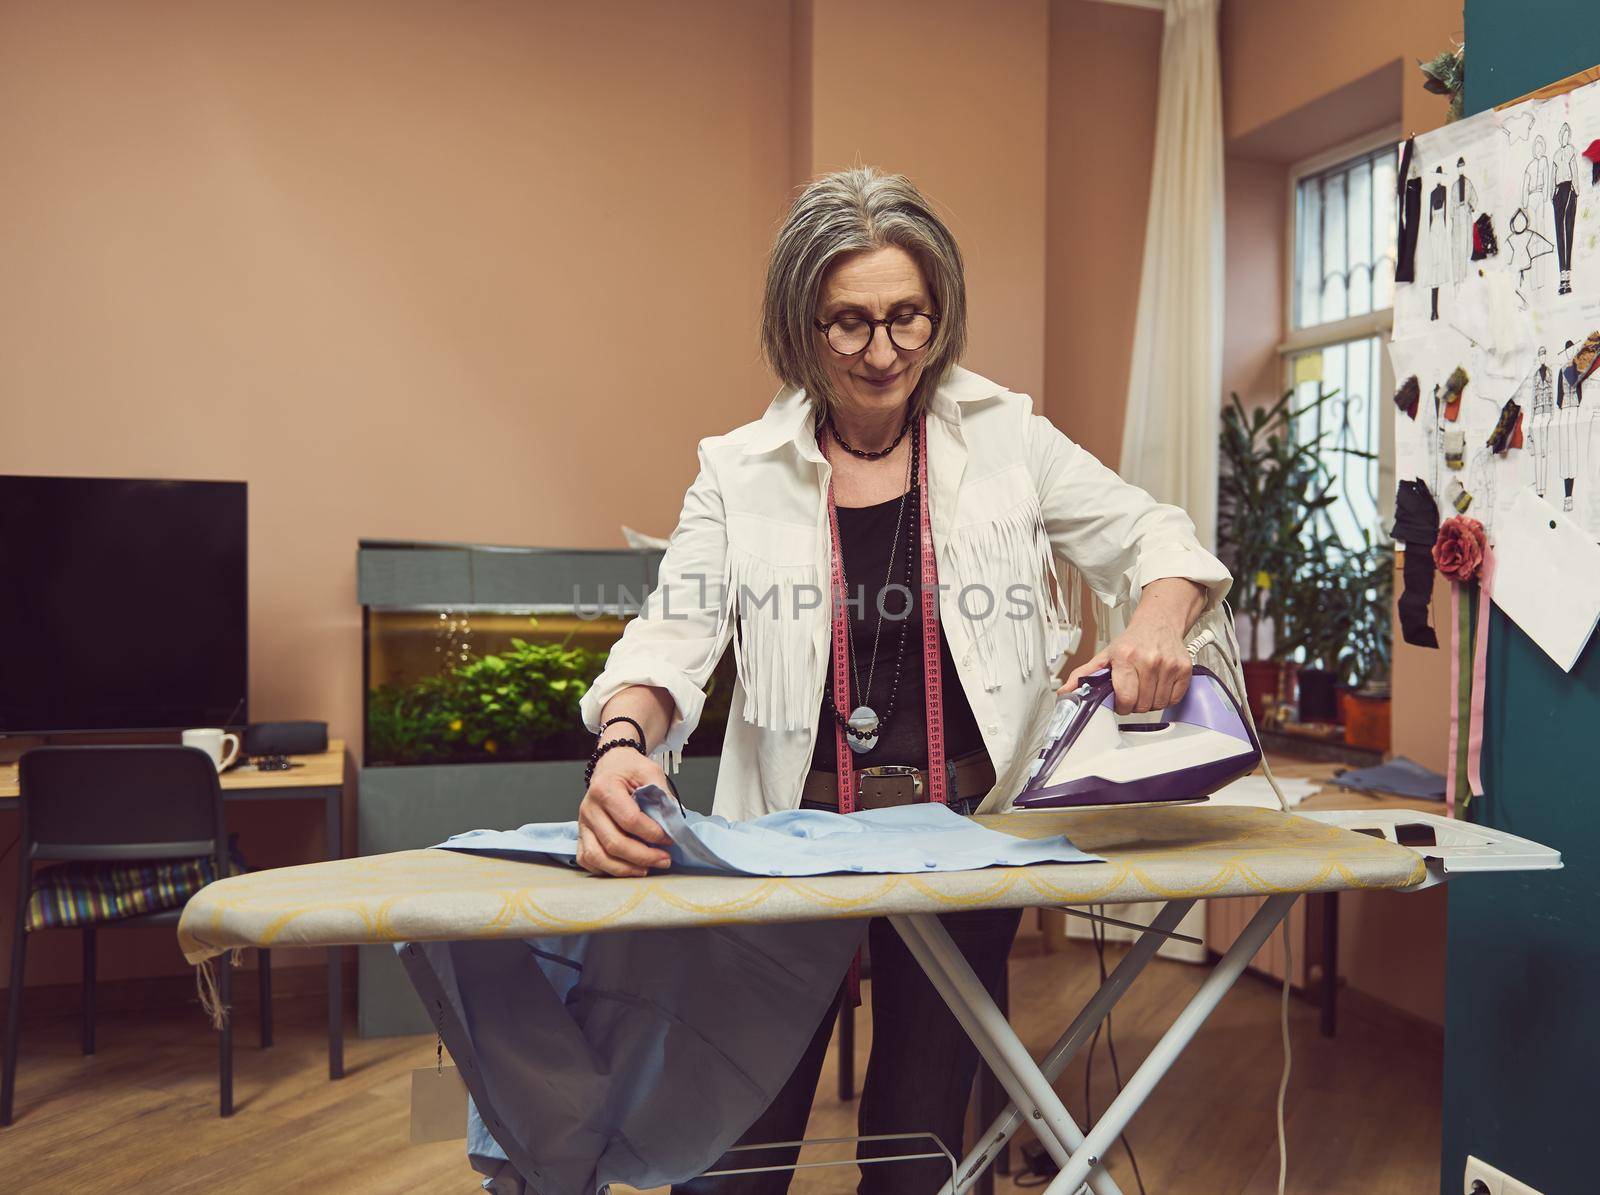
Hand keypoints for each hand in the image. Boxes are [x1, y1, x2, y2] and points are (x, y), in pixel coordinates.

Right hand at [576, 747, 674, 877]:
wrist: (612, 765)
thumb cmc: (630, 769)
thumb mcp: (650, 771)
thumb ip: (662, 795)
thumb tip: (674, 824)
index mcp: (605, 789)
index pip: (630, 819)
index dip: (652, 833)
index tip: (670, 838)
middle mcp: (589, 808)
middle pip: (614, 842)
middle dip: (643, 856)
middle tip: (664, 859)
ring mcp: (582, 824)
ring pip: (597, 856)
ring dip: (624, 869)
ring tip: (646, 869)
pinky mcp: (581, 835)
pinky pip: (587, 860)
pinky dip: (605, 869)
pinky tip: (625, 868)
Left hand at [1060, 621, 1192, 715]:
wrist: (1158, 622)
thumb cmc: (1132, 642)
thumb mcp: (1105, 656)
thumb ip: (1084, 675)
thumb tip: (1065, 692)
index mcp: (1125, 656)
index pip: (1126, 698)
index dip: (1121, 706)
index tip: (1120, 701)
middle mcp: (1148, 659)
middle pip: (1142, 704)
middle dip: (1135, 704)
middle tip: (1133, 693)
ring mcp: (1168, 664)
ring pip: (1158, 704)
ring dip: (1150, 702)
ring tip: (1145, 688)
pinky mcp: (1184, 668)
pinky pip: (1174, 699)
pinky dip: (1166, 698)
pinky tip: (1158, 686)